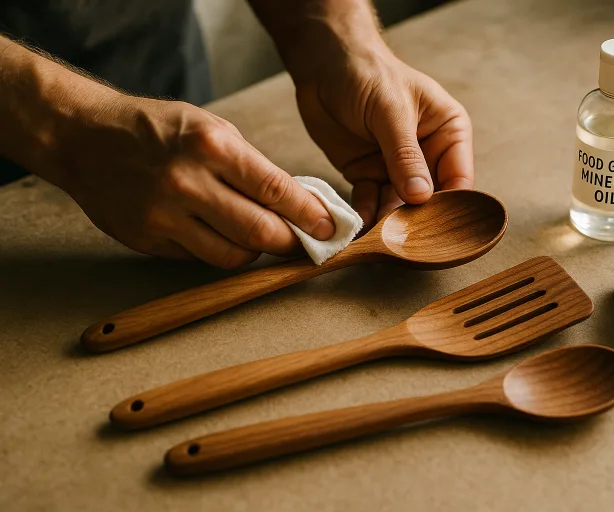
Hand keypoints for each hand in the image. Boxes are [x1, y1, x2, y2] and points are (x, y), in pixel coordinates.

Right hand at [54, 96, 335, 267]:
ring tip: (262, 239)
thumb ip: (251, 166)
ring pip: (232, 255)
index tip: (329, 228)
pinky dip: (219, 251)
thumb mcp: (210, 127)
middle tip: (304, 244)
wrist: (83, 136)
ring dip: (257, 252)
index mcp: (211, 146)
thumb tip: (293, 204)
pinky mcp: (147, 240)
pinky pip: (199, 259)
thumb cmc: (155, 128)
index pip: (276, 190)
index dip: (309, 215)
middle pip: (259, 232)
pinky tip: (220, 235)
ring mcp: (164, 216)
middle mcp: (187, 183)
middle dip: (291, 243)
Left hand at [294, 44, 473, 228]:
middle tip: (404, 240)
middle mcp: (427, 155)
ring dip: (388, 223)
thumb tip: (422, 196)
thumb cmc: (367, 74)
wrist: (323, 65)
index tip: (437, 230)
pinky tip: (357, 229)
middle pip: (430, 199)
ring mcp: (396, 168)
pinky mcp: (368, 175)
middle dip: (416, 220)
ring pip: (398, 206)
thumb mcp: (390, 111)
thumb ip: (405, 155)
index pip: (458, 178)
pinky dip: (364, 216)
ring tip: (379, 239)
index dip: (450, 205)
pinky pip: (370, 203)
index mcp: (448, 133)